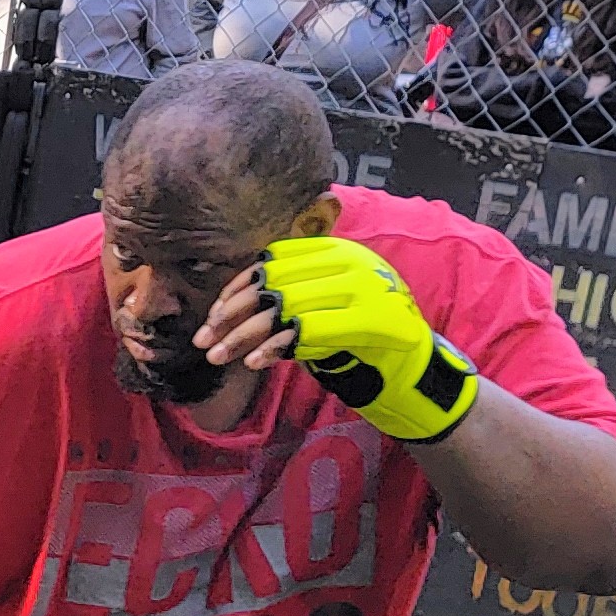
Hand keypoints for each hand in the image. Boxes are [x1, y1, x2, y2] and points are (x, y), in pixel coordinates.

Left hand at [231, 233, 479, 441]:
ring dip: (245, 334)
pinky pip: (309, 330)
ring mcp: (365, 288)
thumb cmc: (357, 338)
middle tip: (204, 340)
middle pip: (275, 284)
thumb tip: (226, 307)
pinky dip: (276, 347)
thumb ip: (287, 296)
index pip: (276, 259)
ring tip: (218, 355)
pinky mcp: (371, 319)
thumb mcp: (321, 306)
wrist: (411, 364)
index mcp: (340, 250)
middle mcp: (353, 262)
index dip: (240, 286)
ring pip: (286, 306)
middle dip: (233, 315)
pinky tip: (255, 362)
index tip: (215, 313)